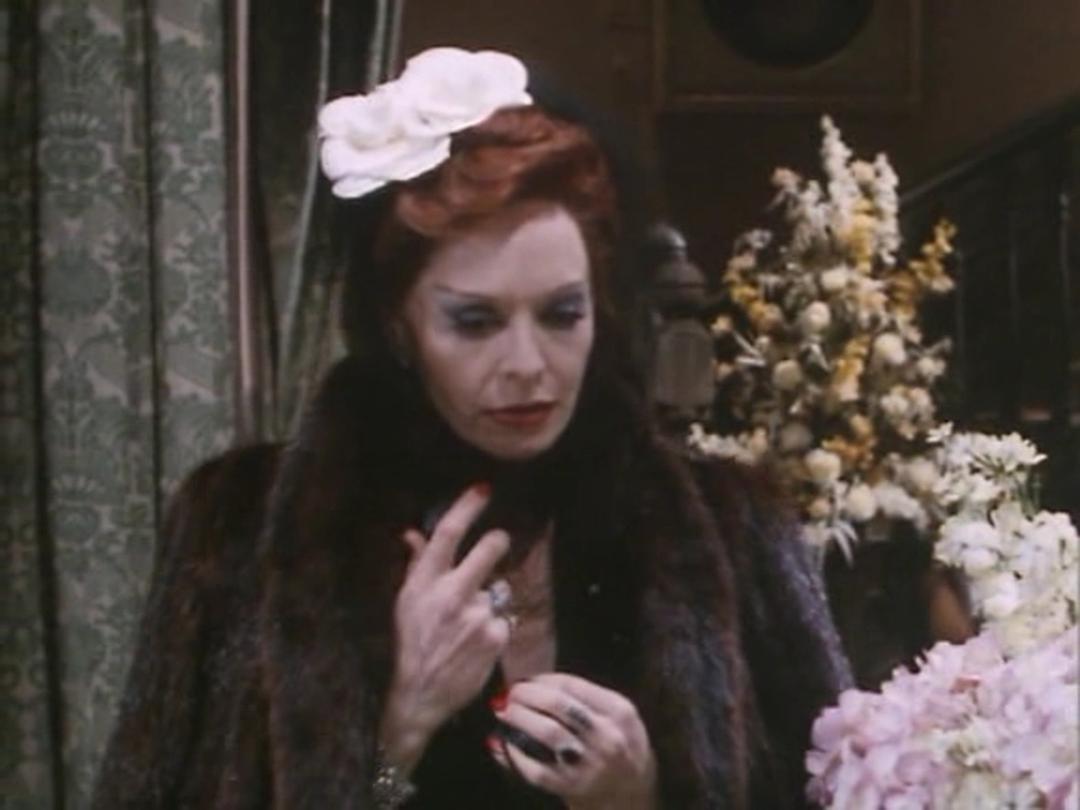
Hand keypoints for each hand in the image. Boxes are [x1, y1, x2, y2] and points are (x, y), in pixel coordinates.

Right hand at [380, 484, 511, 772]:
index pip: (448, 533)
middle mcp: (452, 594)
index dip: (467, 506)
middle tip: (498, 542)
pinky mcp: (496, 636)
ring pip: (497, 590)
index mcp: (425, 583)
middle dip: (497, 541)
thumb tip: (413, 533)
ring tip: (467, 627)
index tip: (483, 488)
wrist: (419, 694)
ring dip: (488, 602)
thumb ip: (416, 565)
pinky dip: (495, 627)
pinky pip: (503, 618)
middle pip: (489, 548)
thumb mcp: (405, 602)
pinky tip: (477, 644)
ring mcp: (477, 615)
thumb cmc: (410, 643)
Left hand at [490, 673, 657, 809]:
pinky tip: (505, 745)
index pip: (571, 684)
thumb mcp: (616, 716)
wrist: (632, 794)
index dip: (540, 679)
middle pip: (557, 704)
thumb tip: (530, 682)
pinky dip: (516, 754)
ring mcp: (592, 763)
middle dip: (526, 695)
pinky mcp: (574, 787)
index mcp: (619, 711)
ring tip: (504, 714)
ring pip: (547, 732)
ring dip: (519, 719)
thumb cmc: (618, 746)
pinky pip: (537, 768)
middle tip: (509, 695)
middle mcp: (608, 736)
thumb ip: (582, 697)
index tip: (524, 680)